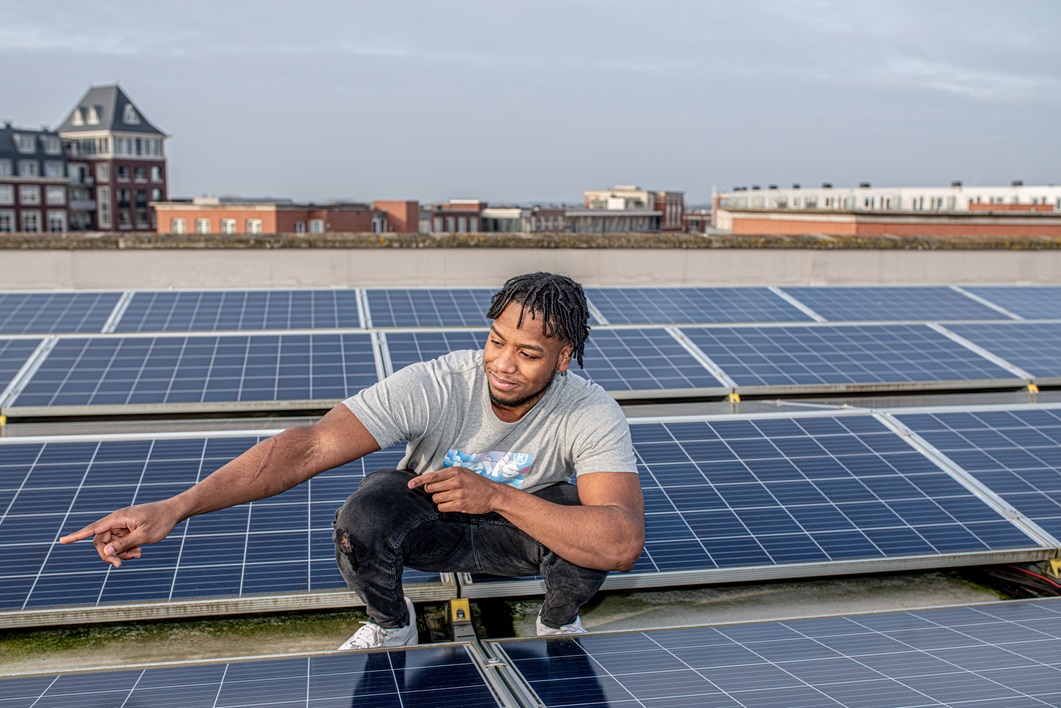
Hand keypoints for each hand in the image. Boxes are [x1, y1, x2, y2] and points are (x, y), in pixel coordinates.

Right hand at [59, 501, 180, 567]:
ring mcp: (122, 526)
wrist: (174, 512)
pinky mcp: (127, 530)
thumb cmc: (161, 521)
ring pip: (111, 545)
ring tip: (138, 555)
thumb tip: (105, 552)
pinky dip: (126, 551)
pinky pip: (120, 544)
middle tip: (120, 565)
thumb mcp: (144, 535)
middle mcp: (117, 521)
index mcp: (118, 518)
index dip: (77, 536)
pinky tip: (139, 552)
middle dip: (108, 555)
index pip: (93, 528)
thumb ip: (124, 544)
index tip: (62, 541)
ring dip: (121, 554)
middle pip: (101, 541)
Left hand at [407, 467, 503, 513]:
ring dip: (439, 499)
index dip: (418, 481)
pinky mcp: (460, 504)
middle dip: (432, 491)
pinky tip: (451, 504)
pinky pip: (442, 507)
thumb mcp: (463, 473)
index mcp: (455, 471)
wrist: (493, 494)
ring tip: (450, 497)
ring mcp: (458, 493)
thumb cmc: (476, 482)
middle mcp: (456, 481)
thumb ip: (447, 475)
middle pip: (431, 488)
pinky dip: (443, 507)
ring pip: (436, 499)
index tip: (409, 485)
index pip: (432, 476)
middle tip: (440, 491)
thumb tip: (428, 481)